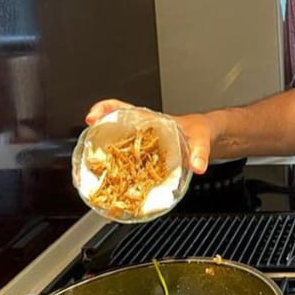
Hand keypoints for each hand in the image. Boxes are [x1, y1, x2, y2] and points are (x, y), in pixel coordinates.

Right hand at [85, 100, 215, 175]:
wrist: (208, 138)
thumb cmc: (201, 130)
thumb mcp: (202, 136)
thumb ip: (200, 151)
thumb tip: (198, 166)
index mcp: (151, 119)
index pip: (121, 108)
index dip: (103, 109)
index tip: (92, 117)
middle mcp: (142, 133)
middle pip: (111, 130)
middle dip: (96, 138)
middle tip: (86, 149)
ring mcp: (142, 148)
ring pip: (116, 150)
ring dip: (105, 159)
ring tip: (94, 170)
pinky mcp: (146, 163)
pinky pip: (128, 166)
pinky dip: (120, 174)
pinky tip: (117, 186)